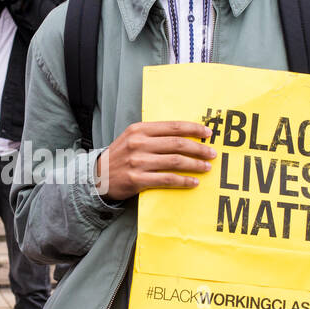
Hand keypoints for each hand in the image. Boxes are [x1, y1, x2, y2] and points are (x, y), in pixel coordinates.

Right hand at [94, 120, 215, 200]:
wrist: (97, 176)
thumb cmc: (121, 157)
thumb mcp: (133, 138)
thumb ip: (154, 135)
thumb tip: (185, 136)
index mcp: (139, 129)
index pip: (172, 126)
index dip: (193, 129)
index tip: (208, 133)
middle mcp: (138, 143)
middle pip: (177, 144)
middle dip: (199, 148)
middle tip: (212, 152)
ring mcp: (137, 162)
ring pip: (174, 161)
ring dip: (195, 164)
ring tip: (206, 167)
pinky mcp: (137, 179)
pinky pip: (166, 179)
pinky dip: (183, 180)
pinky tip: (193, 182)